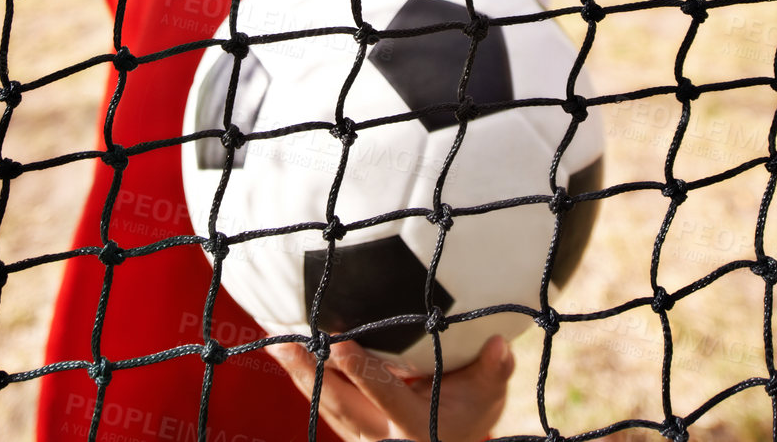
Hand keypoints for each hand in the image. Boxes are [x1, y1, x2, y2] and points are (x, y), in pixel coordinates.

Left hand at [266, 336, 513, 441]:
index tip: (341, 346)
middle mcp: (383, 434)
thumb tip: (499, 344)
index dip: (363, 372)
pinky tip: (284, 356)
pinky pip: (323, 405)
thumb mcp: (489, 396)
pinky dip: (304, 381)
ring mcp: (363, 435)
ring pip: (326, 407)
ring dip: (301, 377)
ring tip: (278, 346)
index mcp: (416, 424)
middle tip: (290, 345)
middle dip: (315, 376)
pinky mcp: (351, 429)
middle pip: (342, 405)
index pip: (386, 395)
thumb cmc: (471, 413)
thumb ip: (493, 371)